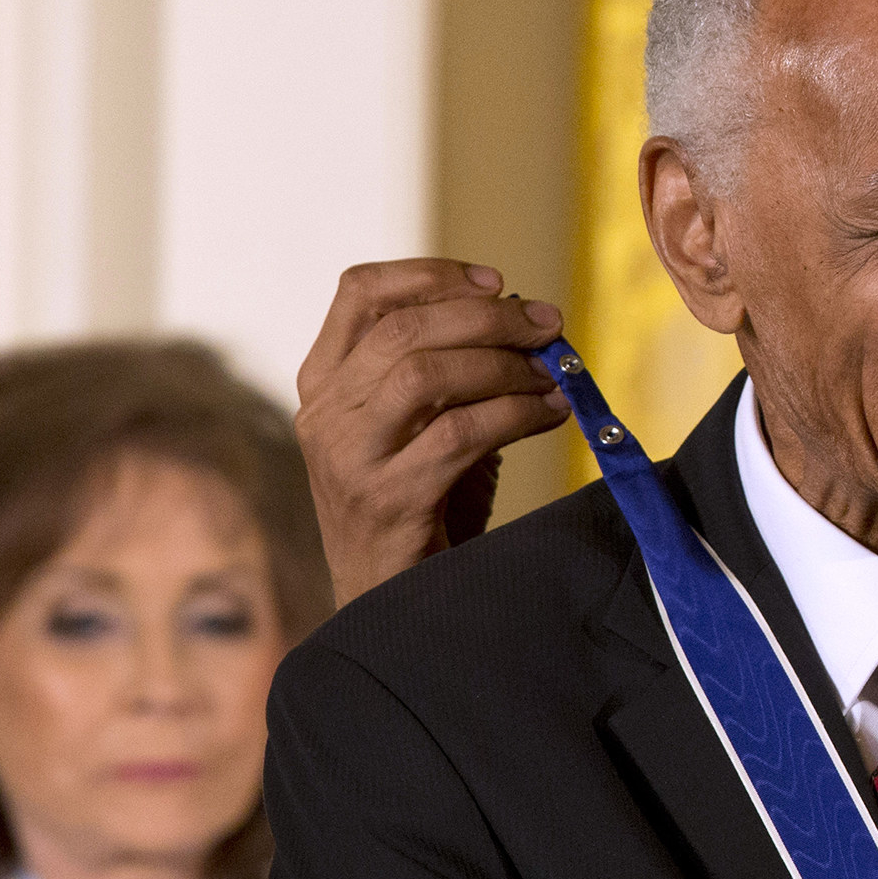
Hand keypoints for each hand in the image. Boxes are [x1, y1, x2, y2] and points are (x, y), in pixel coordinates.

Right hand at [294, 260, 572, 604]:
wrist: (392, 604)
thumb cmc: (419, 505)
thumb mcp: (421, 425)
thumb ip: (452, 371)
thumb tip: (526, 317)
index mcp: (324, 381)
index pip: (359, 291)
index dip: (431, 274)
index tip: (495, 280)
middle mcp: (324, 413)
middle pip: (404, 328)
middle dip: (489, 317)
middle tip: (548, 324)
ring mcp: (348, 457)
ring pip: (427, 374)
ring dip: (505, 365)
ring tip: (553, 373)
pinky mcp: (387, 498)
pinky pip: (461, 434)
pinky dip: (518, 414)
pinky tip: (553, 413)